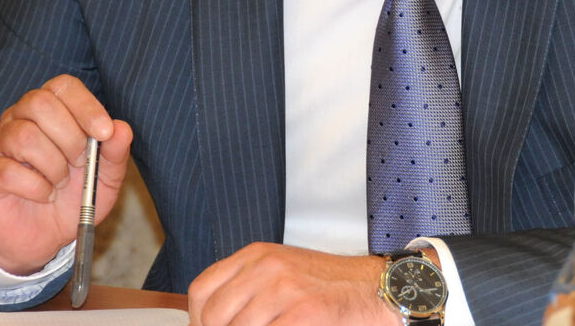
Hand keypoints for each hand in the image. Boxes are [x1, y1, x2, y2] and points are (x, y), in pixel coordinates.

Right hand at [0, 74, 131, 274]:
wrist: (46, 236)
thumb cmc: (75, 197)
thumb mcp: (106, 177)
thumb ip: (115, 152)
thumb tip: (122, 129)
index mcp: (52, 109)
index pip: (63, 86)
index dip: (85, 106)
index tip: (104, 133)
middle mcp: (20, 118)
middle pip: (39, 102)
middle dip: (70, 136)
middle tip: (79, 162)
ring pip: (24, 136)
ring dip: (53, 165)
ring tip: (61, 182)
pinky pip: (8, 171)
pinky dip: (36, 188)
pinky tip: (45, 195)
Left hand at [188, 243, 399, 325]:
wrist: (376, 287)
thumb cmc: (330, 285)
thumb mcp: (281, 272)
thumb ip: (247, 288)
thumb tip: (213, 320)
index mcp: (256, 256)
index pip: (201, 291)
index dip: (199, 320)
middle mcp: (266, 268)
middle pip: (213, 315)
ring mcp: (285, 289)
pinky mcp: (304, 311)